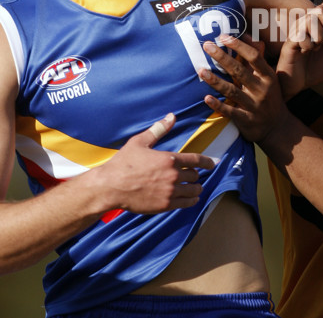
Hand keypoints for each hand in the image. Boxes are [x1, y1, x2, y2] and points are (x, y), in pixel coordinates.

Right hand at [96, 114, 215, 214]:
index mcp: (169, 159)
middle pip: (195, 176)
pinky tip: (191, 199)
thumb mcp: (140, 142)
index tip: (212, 164)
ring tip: (195, 188)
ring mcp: (169, 192)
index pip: (197, 160)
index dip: (207, 162)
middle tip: (193, 176)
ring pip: (193, 191)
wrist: (110, 186)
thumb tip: (172, 116)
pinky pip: (186, 203)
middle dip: (195, 175)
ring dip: (196, 188)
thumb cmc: (124, 162)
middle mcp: (173, 176)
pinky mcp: (165, 205)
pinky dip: (191, 201)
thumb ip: (158, 129)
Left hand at [200, 34, 289, 143]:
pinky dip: (218, 105)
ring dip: (215, 81)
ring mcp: (254, 106)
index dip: (239, 46)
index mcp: (268, 76)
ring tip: (201, 71)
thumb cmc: (271, 96)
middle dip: (222, 57)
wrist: (278, 127)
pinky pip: (230, 111)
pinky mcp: (246, 120)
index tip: (223, 36)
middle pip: (239, 71)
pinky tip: (206, 98)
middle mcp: (262, 90)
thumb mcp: (269, 77)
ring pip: (232, 91)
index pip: (254, 57)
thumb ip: (258, 57)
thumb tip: (247, 35)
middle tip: (207, 46)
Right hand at [277, 0, 322, 99]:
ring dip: (319, 36)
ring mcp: (296, 31)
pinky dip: (308, 45)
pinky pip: (300, 36)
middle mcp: (306, 24)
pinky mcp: (289, 42)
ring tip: (317, 47)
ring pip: (310, 20)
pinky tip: (305, 52)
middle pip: (320, 9)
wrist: (299, 83)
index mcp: (318, 24)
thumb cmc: (315, 68)